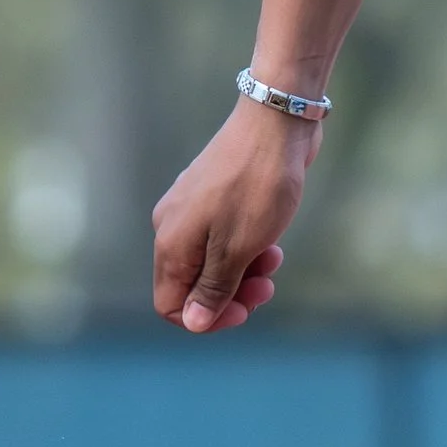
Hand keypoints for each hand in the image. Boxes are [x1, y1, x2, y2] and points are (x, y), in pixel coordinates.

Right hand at [152, 104, 311, 332]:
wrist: (275, 124)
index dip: (206, 319)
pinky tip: (272, 242)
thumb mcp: (238, 248)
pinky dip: (247, 248)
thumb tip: (193, 322)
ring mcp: (193, 211)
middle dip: (231, 295)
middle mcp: (173, 228)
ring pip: (213, 262)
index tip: (244, 311)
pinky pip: (225, 239)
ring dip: (245, 272)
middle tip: (266, 288)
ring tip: (275, 259)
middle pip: (193, 285)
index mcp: (171, 244)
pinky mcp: (214, 198)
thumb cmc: (256, 186)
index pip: (171, 304)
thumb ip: (213, 287)